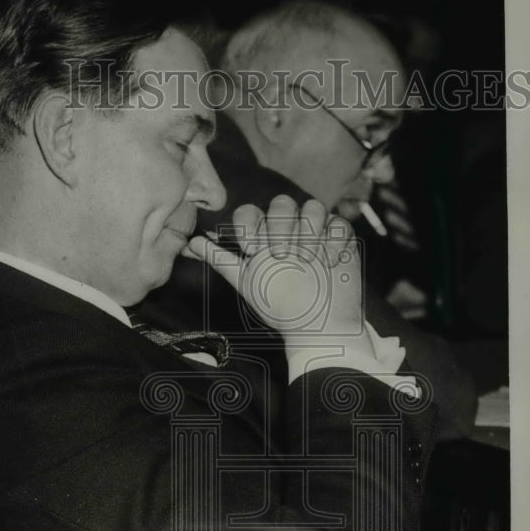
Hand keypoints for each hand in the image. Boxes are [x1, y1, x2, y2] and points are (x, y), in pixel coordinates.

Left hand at [183, 195, 362, 343]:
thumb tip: (190, 243)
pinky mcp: (340, 238)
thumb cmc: (280, 308)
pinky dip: (333, 241)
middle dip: (281, 228)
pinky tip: (329, 263)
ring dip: (309, 233)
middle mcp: (287, 230)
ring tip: (308, 261)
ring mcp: (315, 232)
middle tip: (284, 257)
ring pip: (312, 207)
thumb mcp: (247, 284)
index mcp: (261, 237)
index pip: (250, 212)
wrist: (318, 327)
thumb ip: (221, 260)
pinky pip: (338, 223)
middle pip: (282, 203)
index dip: (250, 225)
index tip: (253, 251)